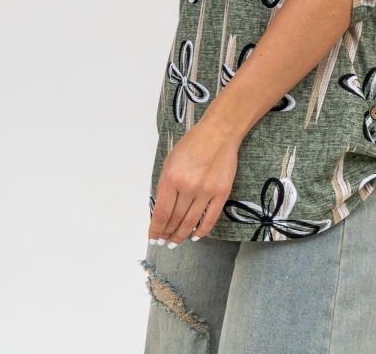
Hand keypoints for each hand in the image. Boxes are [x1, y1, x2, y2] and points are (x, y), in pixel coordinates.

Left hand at [148, 114, 239, 244]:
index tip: (153, 237)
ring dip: (181, 235)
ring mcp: (206, 192)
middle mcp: (188, 187)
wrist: (219, 133)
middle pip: (175, 220)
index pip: (161, 213)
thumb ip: (165, 185)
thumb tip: (161, 209)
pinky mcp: (221, 193)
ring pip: (190, 223)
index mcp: (171, 178)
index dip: (156, 229)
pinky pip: (210, 219)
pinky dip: (201, 231)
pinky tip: (195, 236)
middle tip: (164, 241)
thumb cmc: (192, 144)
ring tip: (176, 241)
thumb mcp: (170, 160)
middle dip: (167, 234)